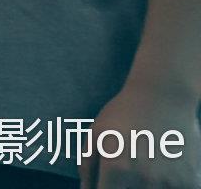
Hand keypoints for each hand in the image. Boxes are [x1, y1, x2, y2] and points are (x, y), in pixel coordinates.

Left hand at [81, 79, 199, 186]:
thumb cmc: (124, 113)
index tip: (105, 182)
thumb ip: (87, 166)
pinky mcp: (189, 182)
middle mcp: (144, 180)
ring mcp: (170, 183)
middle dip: (123, 186)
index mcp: (117, 169)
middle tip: (127, 167)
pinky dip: (166, 185)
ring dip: (144, 186)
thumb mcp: (95, 134)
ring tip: (145, 165)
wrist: (164, 97)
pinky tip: (162, 169)